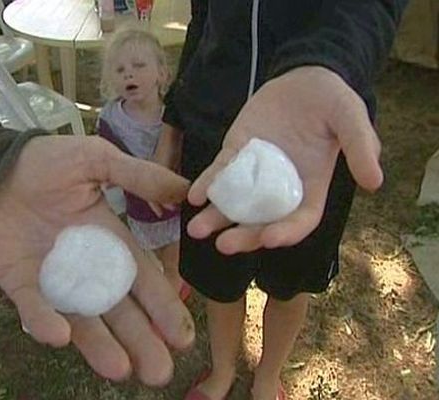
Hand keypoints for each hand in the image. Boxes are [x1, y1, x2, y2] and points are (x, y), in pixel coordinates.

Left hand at [0, 135, 193, 385]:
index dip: (162, 306)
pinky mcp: (18, 280)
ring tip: (120, 370)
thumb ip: (139, 177)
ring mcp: (53, 278)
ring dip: (100, 345)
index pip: (142, 279)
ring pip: (81, 318)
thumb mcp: (98, 161)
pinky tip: (59, 337)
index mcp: (110, 240)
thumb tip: (186, 190)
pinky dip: (45, 320)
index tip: (183, 336)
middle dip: (140, 340)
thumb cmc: (49, 162)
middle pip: (118, 310)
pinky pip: (33, 305)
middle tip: (160, 372)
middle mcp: (86, 267)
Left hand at [187, 66, 382, 253]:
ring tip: (196, 229)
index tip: (269, 239)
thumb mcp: (351, 118)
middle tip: (223, 245)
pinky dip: (208, 185)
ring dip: (215, 218)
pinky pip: (220, 174)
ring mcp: (255, 173)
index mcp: (311, 186)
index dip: (286, 232)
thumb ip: (361, 146)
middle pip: (261, 221)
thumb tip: (375, 181)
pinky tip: (195, 195)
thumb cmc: (332, 100)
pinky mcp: (235, 153)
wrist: (303, 78)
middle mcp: (280, 187)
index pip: (300, 219)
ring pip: (234, 203)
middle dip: (243, 236)